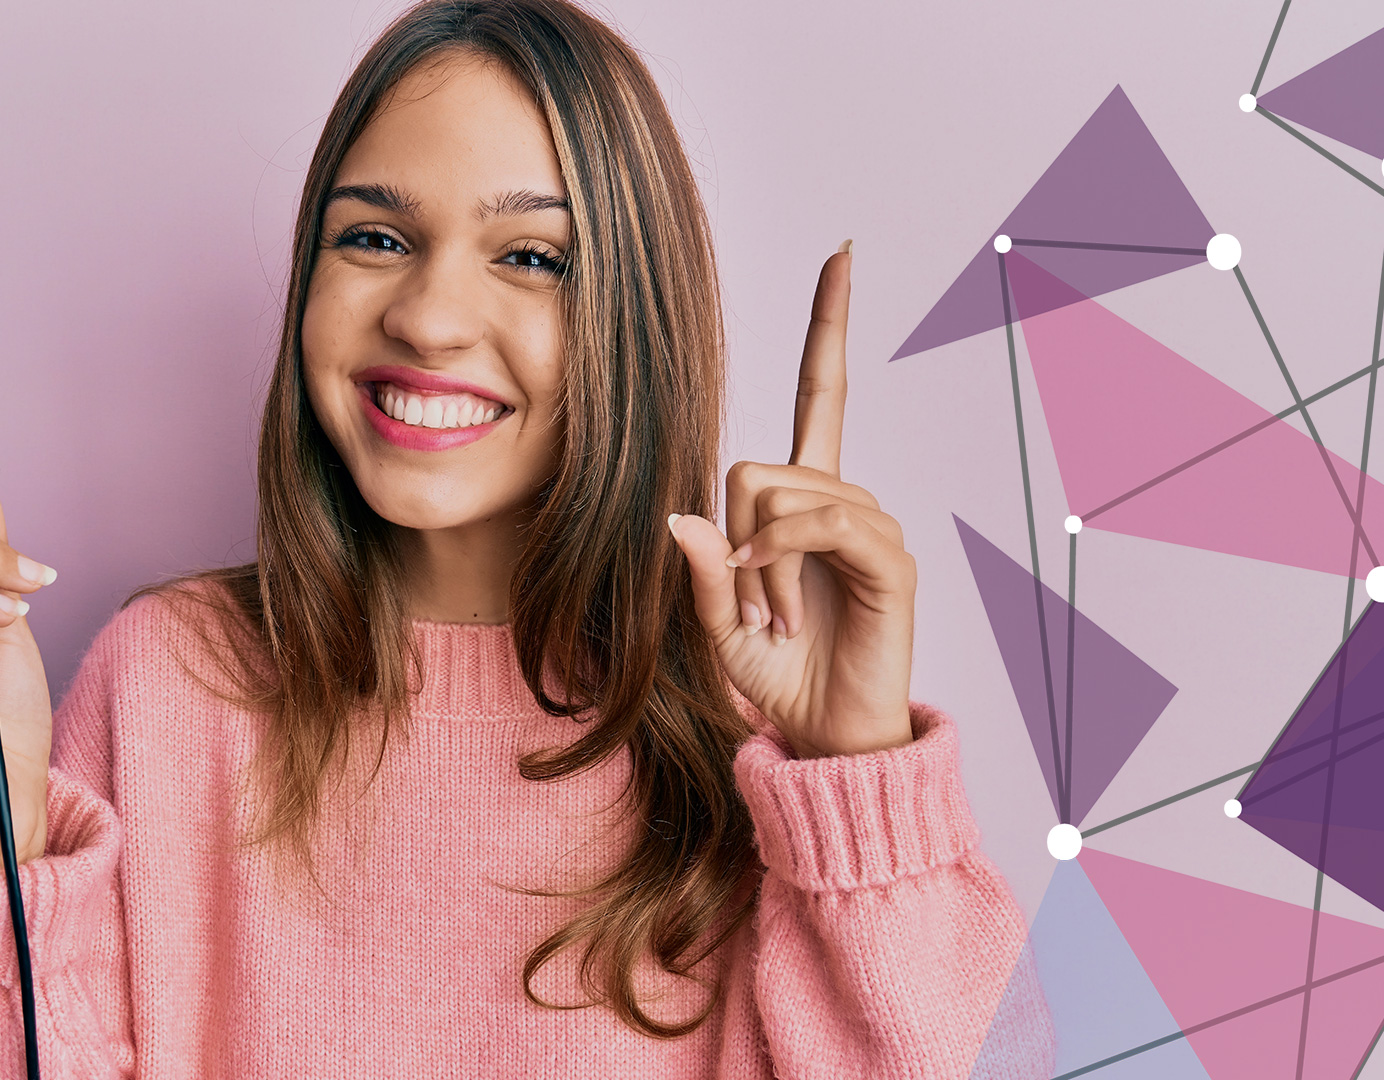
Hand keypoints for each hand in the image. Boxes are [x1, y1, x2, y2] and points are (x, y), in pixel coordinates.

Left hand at [667, 241, 916, 757]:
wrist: (824, 738)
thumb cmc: (774, 678)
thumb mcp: (713, 623)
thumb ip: (702, 570)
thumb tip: (685, 516)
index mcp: (803, 502)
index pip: (825, 393)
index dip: (829, 327)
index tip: (841, 256)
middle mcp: (843, 502)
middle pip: (757, 465)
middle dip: (733, 539)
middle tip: (749, 609)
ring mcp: (871, 528)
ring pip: (783, 496)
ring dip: (756, 566)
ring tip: (772, 622)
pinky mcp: (889, 562)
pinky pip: (825, 524)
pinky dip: (782, 556)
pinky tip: (777, 604)